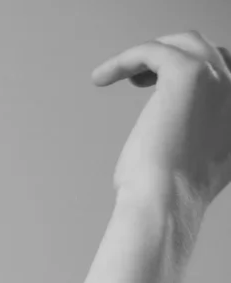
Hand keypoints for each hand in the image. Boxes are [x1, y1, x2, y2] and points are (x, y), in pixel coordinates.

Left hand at [91, 30, 230, 213]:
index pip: (224, 72)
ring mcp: (219, 80)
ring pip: (183, 44)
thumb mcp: (195, 167)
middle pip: (206, 51)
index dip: (188, 71)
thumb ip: (200, 143)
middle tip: (138, 79)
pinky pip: (152, 51)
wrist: (165, 202)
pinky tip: (100, 77)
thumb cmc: (167, 196)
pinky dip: (124, 59)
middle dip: (169, 57)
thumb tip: (179, 140)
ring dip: (148, 54)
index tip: (152, 85)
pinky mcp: (189, 74)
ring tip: (113, 74)